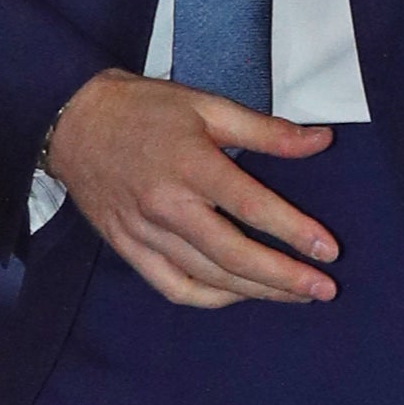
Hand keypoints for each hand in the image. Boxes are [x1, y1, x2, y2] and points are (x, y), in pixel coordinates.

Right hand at [46, 69, 340, 309]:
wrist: (75, 122)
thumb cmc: (147, 110)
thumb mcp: (210, 106)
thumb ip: (267, 131)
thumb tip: (322, 141)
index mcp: (193, 166)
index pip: (253, 208)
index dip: (295, 232)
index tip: (328, 250)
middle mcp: (168, 206)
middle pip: (233, 255)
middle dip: (284, 278)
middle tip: (324, 288)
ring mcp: (145, 233)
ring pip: (207, 277)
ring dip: (255, 291)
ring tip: (294, 294)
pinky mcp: (128, 249)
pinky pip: (173, 287)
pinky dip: (210, 298)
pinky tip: (239, 295)